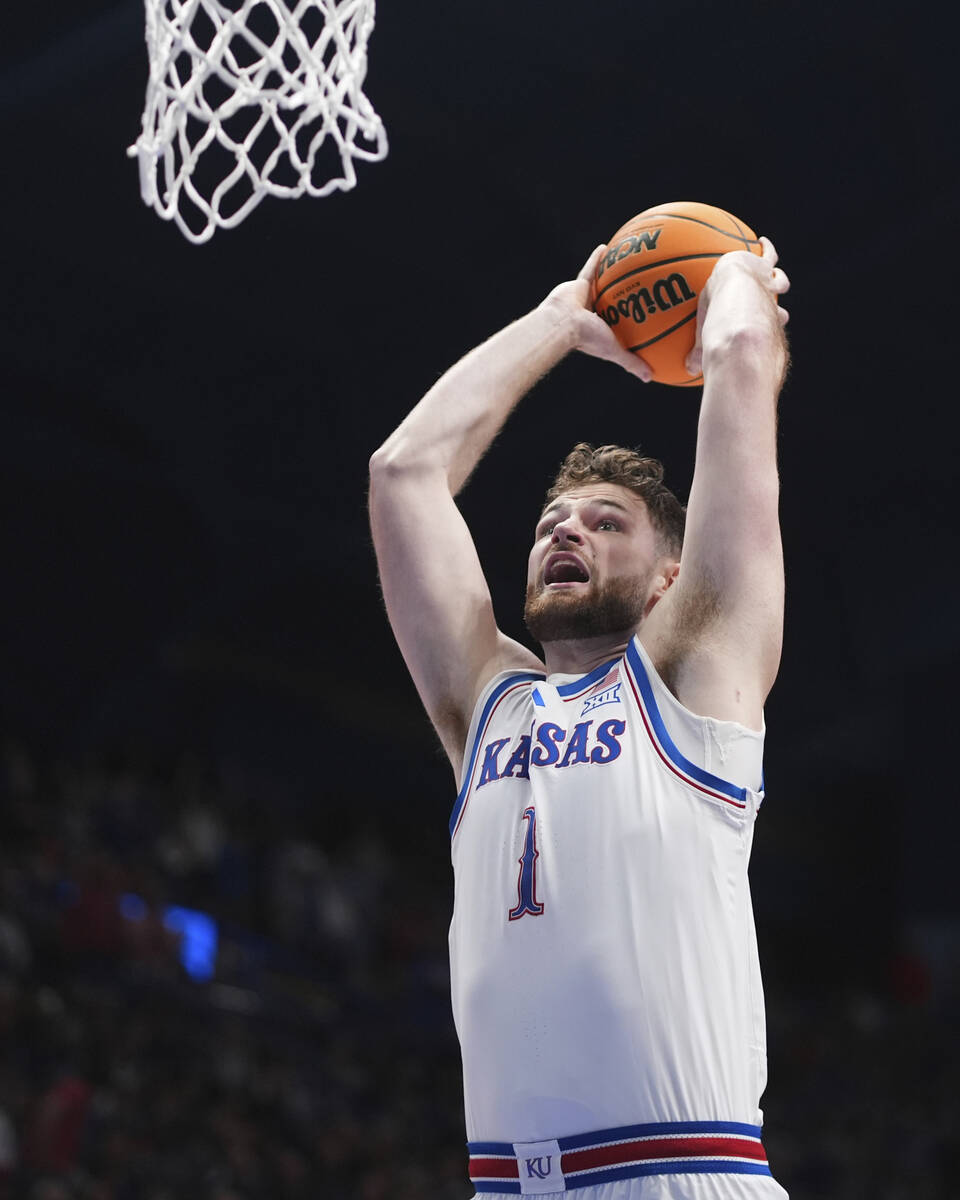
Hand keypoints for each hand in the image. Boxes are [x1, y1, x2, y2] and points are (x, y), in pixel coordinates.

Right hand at [539, 245, 652, 382]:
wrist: (562, 324)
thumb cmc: (586, 339)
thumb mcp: (614, 351)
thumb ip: (631, 362)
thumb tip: (650, 378)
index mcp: (600, 329)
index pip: (618, 323)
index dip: (627, 318)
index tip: (641, 312)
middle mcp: (592, 313)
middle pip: (610, 301)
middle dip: (621, 294)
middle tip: (637, 285)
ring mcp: (584, 298)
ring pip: (601, 283)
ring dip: (610, 273)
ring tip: (624, 260)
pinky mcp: (577, 284)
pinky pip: (590, 268)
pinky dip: (597, 258)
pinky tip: (607, 247)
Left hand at [685, 236, 789, 377]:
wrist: (736, 300)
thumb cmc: (722, 325)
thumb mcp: (708, 340)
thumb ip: (699, 351)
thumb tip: (688, 369)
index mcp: (760, 322)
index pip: (769, 325)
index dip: (770, 325)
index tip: (771, 326)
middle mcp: (769, 304)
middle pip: (778, 307)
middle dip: (778, 308)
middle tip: (777, 309)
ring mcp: (767, 284)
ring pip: (779, 278)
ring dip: (776, 276)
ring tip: (771, 270)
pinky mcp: (762, 264)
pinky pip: (768, 252)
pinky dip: (767, 247)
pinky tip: (762, 240)